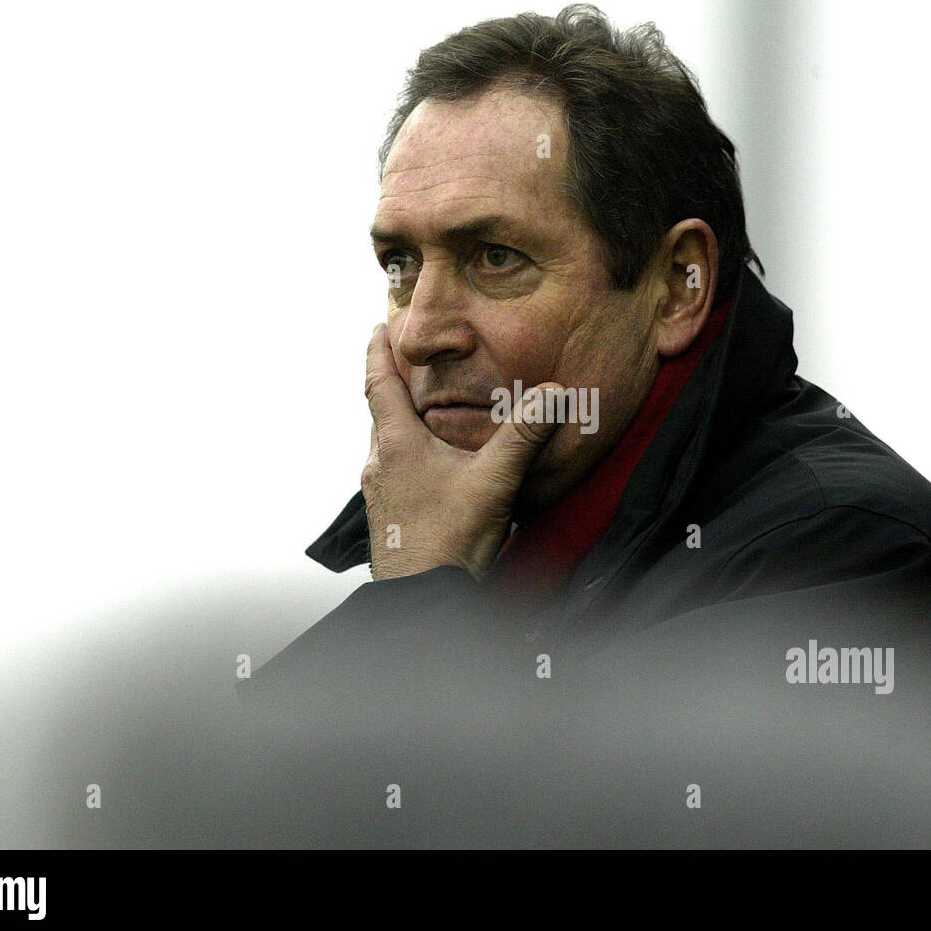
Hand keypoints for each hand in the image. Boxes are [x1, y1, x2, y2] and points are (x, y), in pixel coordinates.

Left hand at [360, 323, 561, 580]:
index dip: (378, 353)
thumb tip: (552, 392)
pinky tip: (433, 471)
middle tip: (406, 364)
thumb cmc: (449, 541)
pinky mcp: (389, 521)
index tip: (377, 329)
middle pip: (382, 414)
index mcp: (397, 445)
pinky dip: (409, 458)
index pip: (380, 384)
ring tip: (424, 414)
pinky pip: (394, 474)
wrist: (423, 601)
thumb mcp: (495, 481)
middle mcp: (381, 466)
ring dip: (401, 425)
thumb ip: (524, 435)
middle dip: (393, 386)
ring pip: (387, 447)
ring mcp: (381, 496)